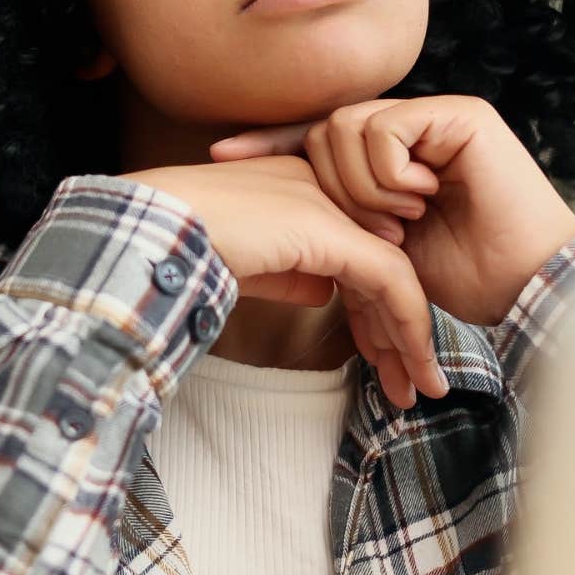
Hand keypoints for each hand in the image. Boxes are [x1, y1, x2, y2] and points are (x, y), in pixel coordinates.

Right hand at [121, 155, 448, 407]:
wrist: (153, 229)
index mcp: (300, 186)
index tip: (381, 357)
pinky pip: (388, 279)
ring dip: (412, 336)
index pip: (356, 248)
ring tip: (421, 387)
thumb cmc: (179, 246)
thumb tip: (322, 289)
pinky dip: (408, 325)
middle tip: (414, 382)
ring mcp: (329, 204)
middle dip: (400, 328)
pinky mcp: (330, 229)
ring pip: (394, 273)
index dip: (373, 307)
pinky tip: (412, 364)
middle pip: (380, 261)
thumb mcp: (245, 261)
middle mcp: (323, 187)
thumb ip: (287, 271)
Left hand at [209, 95, 574, 328]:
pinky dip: (390, 173)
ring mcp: (433, 118)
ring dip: (363, 187)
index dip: (270, 143)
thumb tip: (273, 211)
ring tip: (402, 221)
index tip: (222, 156)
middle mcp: (408, 129)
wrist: (521, 286)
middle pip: (324, 131)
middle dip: (334, 188)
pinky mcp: (458, 116)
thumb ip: (334, 219)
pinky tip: (422, 198)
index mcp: (386, 158)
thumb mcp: (374, 249)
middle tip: (375, 232)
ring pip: (347, 126)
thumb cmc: (459, 277)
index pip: (314, 136)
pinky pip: (385, 128)